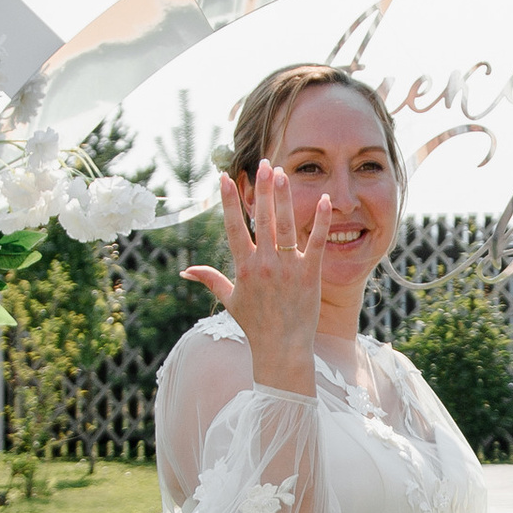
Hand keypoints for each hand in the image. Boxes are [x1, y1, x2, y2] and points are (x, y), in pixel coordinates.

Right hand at [181, 160, 332, 393]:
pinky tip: (325, 200)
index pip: (233, 227)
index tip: (225, 178)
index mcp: (244, 267)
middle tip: (263, 163)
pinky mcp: (310, 274)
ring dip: (284, 197)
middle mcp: (264, 263)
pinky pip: (317, 243)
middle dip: (262, 189)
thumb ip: (210, 279)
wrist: (281, 349)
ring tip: (282, 173)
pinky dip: (321, 222)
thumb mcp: (230, 300)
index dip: (229, 201)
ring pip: (285, 225)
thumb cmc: (255, 325)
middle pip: (262, 219)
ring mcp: (288, 268)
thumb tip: (186, 271)